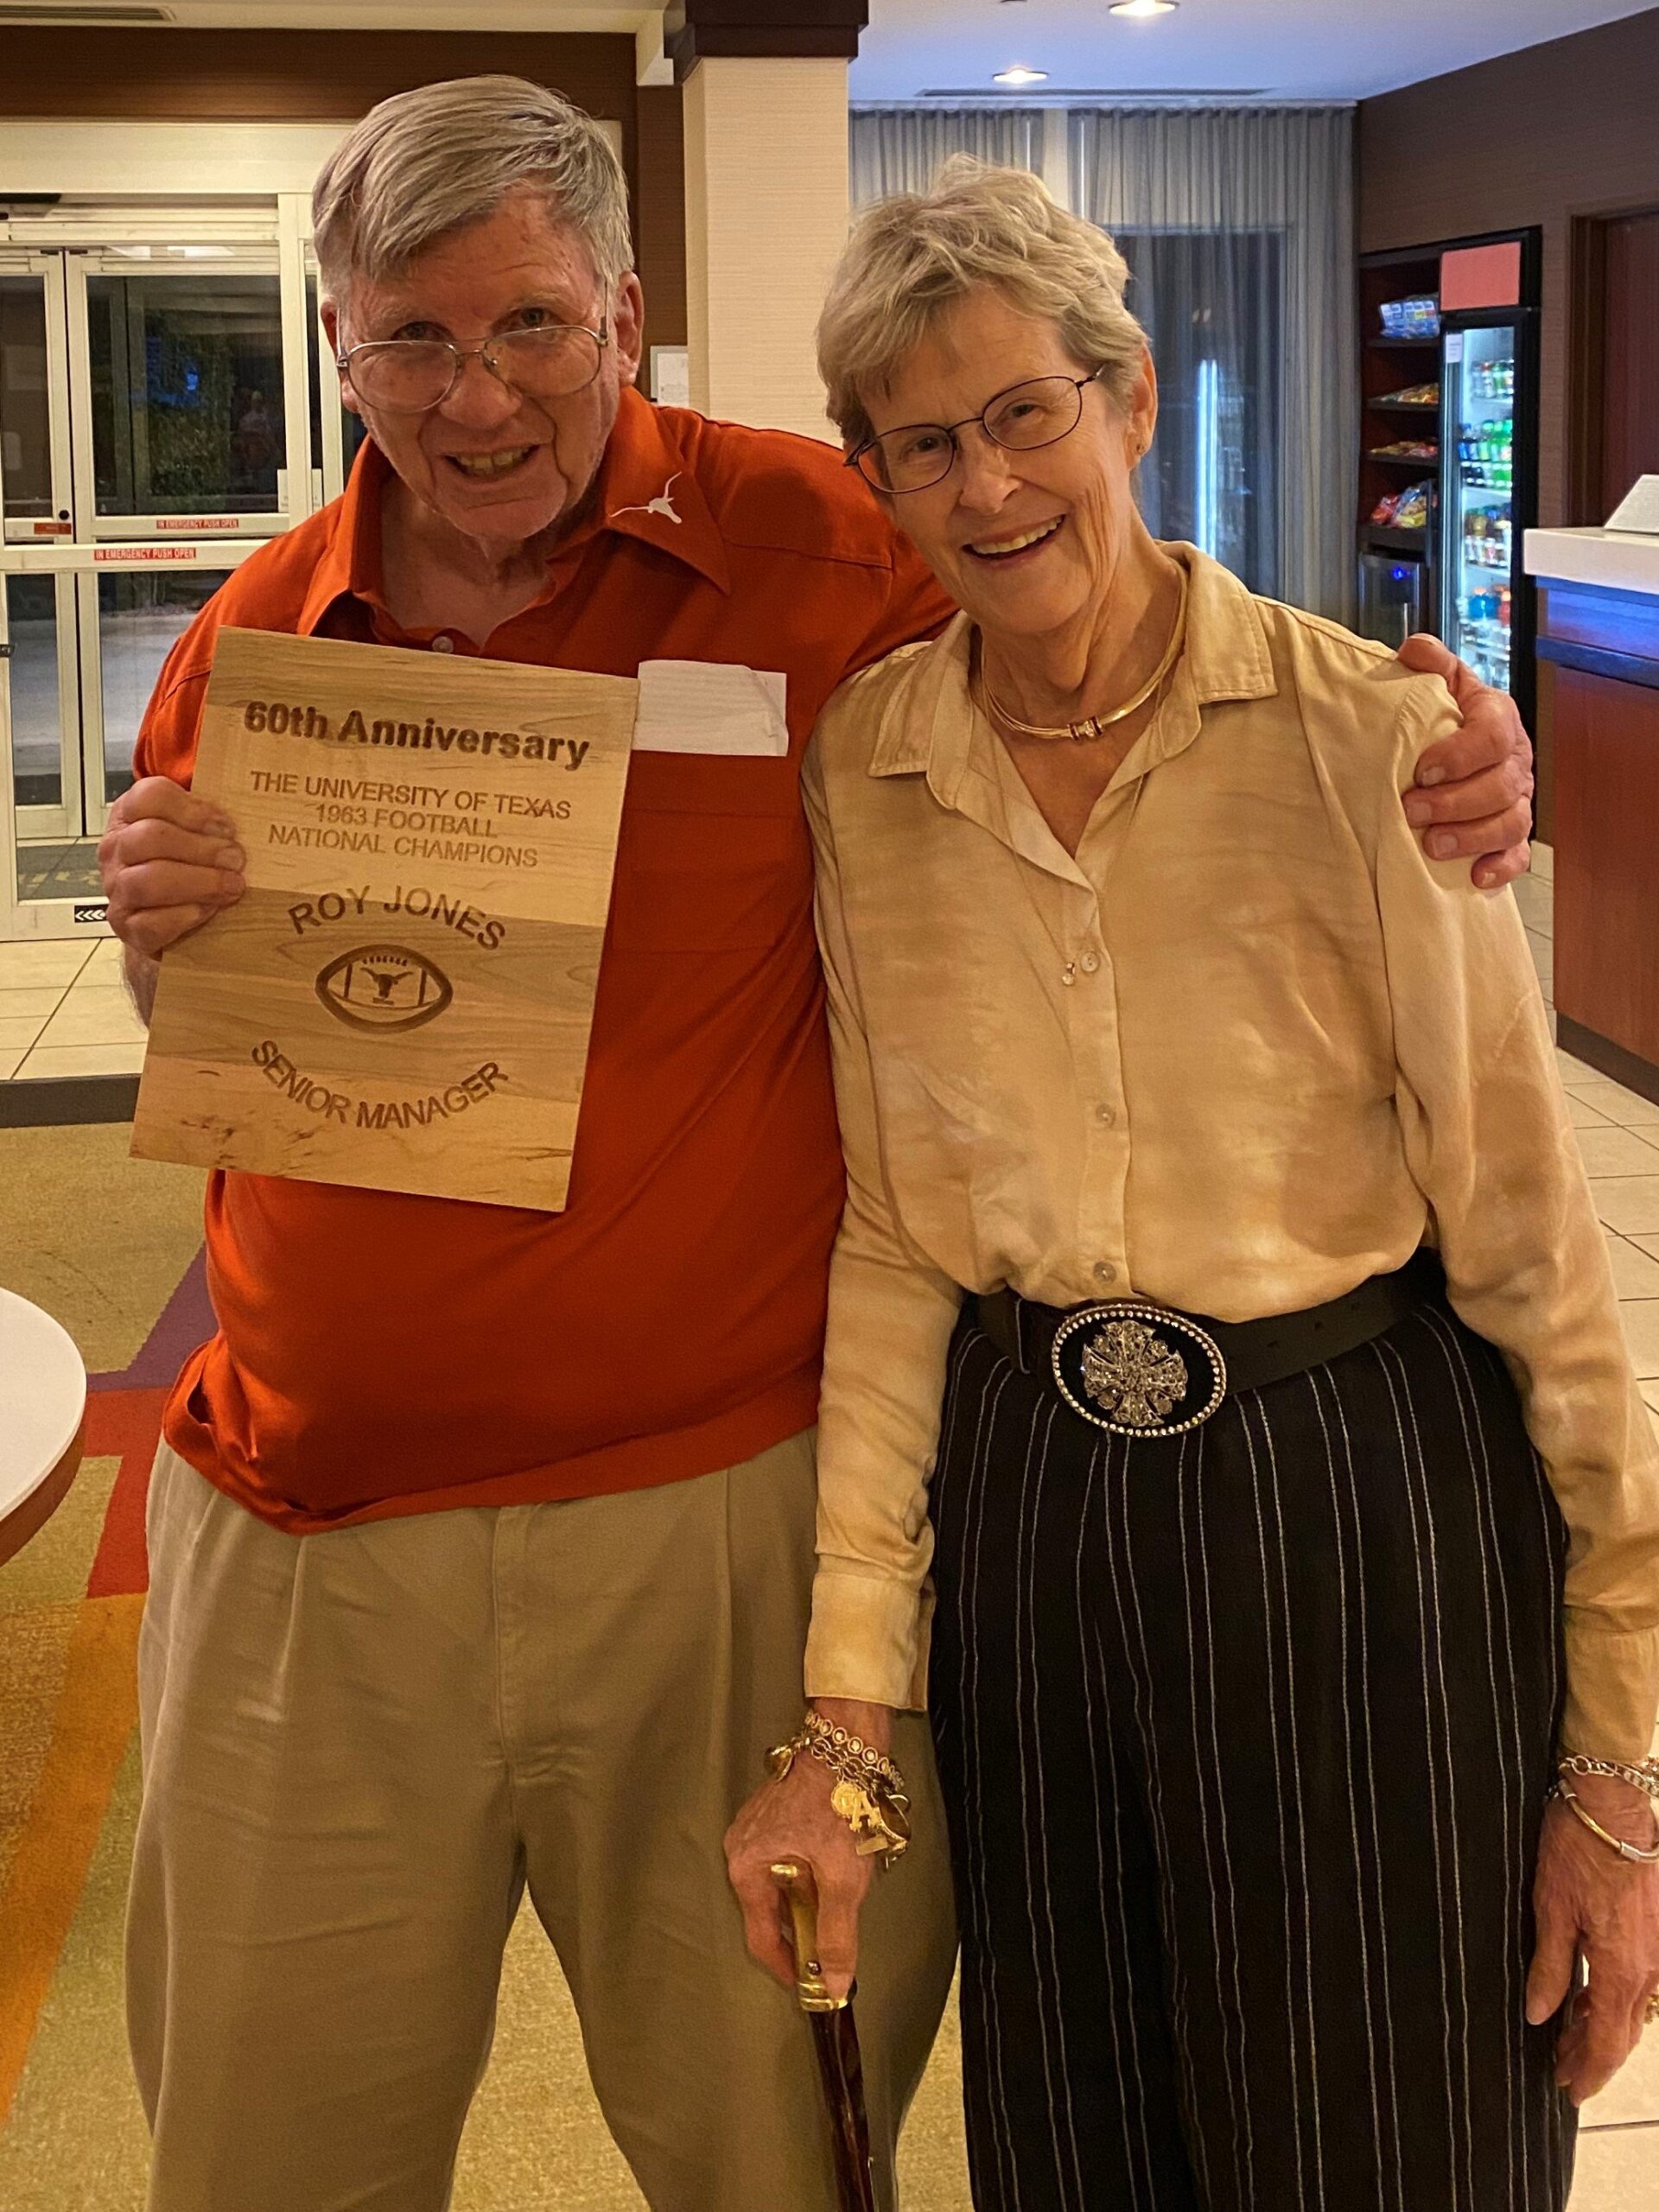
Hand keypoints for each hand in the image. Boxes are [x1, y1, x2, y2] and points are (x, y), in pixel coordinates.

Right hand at [98, 777, 244, 958]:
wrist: (167, 924)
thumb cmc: (186, 868)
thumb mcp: (195, 832)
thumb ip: (210, 816)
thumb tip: (249, 799)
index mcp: (131, 815)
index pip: (150, 796)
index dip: (193, 810)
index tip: (226, 826)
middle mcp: (117, 849)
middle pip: (151, 837)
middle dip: (202, 849)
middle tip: (236, 859)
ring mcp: (118, 889)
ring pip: (149, 881)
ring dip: (199, 882)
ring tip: (231, 886)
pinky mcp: (127, 927)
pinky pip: (152, 922)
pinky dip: (186, 916)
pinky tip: (209, 910)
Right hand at [724, 1698, 892, 2002]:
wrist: (848, 1744)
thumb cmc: (840, 1803)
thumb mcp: (842, 1878)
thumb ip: (836, 1935)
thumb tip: (832, 1984)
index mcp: (746, 1866)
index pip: (760, 1939)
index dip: (788, 1968)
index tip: (811, 1986)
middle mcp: (741, 1848)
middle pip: (768, 1911)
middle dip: (801, 1930)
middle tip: (834, 1942)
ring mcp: (755, 1829)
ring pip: (777, 1885)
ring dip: (806, 1900)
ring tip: (840, 1896)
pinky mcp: (773, 1815)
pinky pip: (783, 1860)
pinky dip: (805, 1874)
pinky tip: (833, 1867)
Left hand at [1394, 632, 1534, 889]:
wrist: (1448, 752)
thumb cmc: (1440, 720)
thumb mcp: (1436, 685)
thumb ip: (1428, 664)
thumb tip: (1412, 651)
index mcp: (1498, 720)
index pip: (1494, 735)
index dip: (1461, 755)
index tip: (1423, 770)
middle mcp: (1515, 762)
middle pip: (1502, 785)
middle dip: (1456, 802)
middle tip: (1413, 810)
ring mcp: (1517, 801)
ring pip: (1510, 823)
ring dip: (1472, 836)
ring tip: (1432, 845)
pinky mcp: (1512, 837)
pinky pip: (1518, 856)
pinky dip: (1499, 867)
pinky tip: (1475, 876)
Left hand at [1526, 1775, 1658, 2104]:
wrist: (1613, 1804)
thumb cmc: (1578, 1848)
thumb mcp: (1551, 1908)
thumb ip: (1550, 1968)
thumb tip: (1540, 2016)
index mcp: (1622, 1968)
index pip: (1609, 2041)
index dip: (1590, 2070)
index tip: (1569, 2090)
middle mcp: (1649, 1966)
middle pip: (1623, 2030)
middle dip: (1593, 2055)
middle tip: (1561, 2070)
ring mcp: (1658, 1949)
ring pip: (1634, 2007)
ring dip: (1603, 2027)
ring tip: (1568, 2037)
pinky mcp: (1656, 1930)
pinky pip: (1639, 1980)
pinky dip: (1614, 1997)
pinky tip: (1589, 1995)